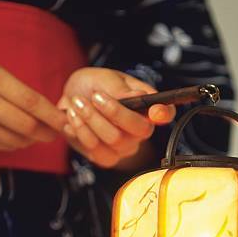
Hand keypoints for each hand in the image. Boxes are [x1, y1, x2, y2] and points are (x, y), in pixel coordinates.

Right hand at [0, 52, 66, 150]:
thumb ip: (11, 86)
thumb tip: (40, 106)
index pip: (31, 102)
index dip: (53, 116)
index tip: (65, 121)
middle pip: (27, 126)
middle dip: (47, 132)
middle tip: (57, 132)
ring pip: (15, 140)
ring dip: (32, 140)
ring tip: (39, 134)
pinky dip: (14, 143)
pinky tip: (19, 137)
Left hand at [58, 67, 175, 167]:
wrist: (71, 99)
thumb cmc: (94, 86)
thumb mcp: (105, 78)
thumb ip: (119, 89)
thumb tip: (138, 97)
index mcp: (147, 107)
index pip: (166, 113)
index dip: (164, 114)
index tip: (155, 111)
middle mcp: (140, 131)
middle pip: (138, 130)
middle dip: (112, 112)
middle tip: (93, 96)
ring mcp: (124, 147)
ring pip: (114, 139)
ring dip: (91, 119)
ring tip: (76, 103)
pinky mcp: (106, 158)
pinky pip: (96, 150)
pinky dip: (80, 131)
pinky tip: (72, 119)